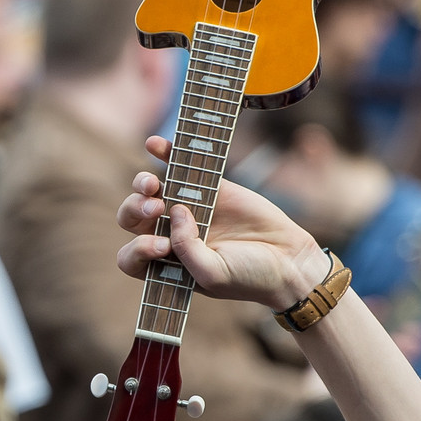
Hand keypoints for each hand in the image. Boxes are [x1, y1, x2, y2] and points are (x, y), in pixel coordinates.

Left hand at [115, 136, 328, 309]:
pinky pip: (179, 166)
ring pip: (148, 190)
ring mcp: (187, 208)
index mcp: (166, 265)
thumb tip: (175, 208)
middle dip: (135, 211)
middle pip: (132, 218)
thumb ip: (187, 248)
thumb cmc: (249, 277)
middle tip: (156, 209)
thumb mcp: (213, 274)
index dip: (137, 250)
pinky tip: (154, 144)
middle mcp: (170, 236)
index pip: (131, 257)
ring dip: (141, 184)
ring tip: (155, 186)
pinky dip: (164, 153)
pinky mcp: (208, 186)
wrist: (289, 260)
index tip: (162, 247)